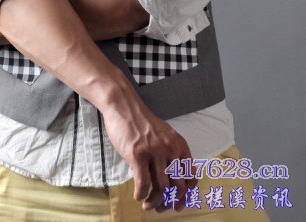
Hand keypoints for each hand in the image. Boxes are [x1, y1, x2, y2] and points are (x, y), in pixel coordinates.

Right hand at [100, 84, 196, 212]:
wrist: (124, 107)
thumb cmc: (143, 123)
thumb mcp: (165, 136)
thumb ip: (171, 154)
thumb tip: (174, 183)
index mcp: (180, 145)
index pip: (191, 178)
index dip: (186, 196)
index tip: (178, 203)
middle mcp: (170, 149)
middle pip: (178, 187)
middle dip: (171, 203)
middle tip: (161, 208)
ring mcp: (154, 152)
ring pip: (162, 189)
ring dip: (155, 203)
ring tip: (148, 205)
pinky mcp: (137, 155)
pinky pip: (143, 184)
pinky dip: (141, 195)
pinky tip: (138, 196)